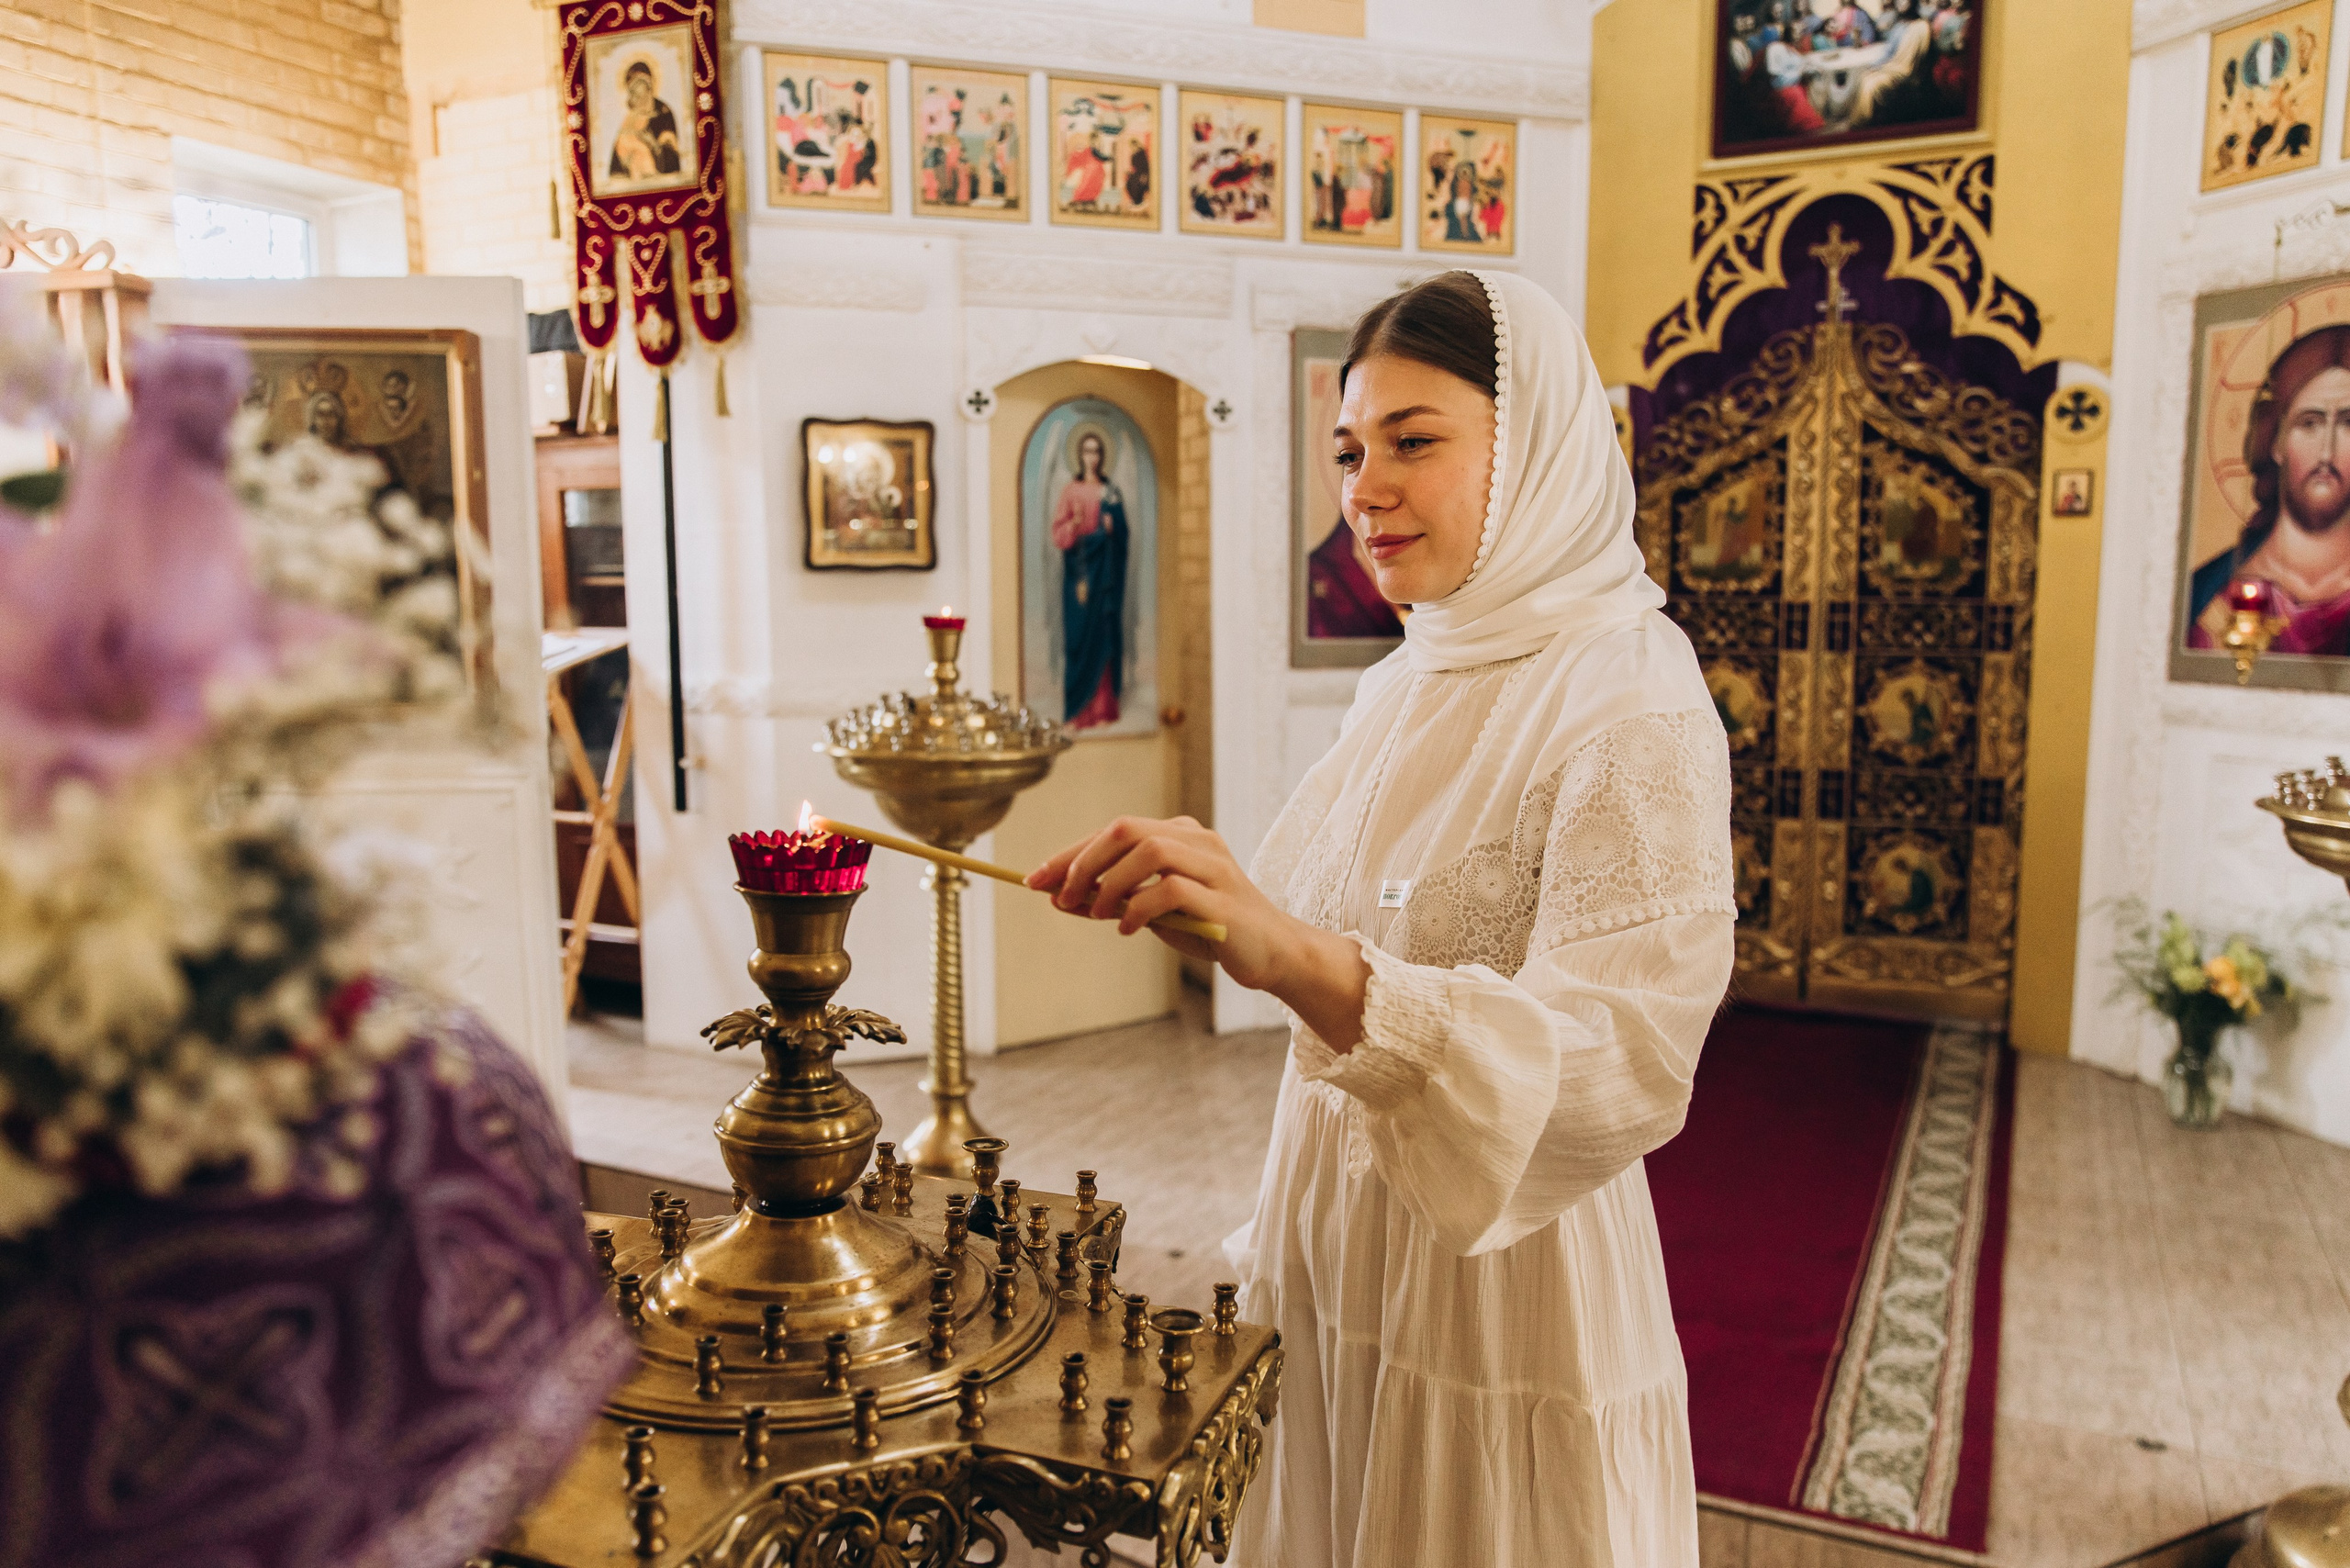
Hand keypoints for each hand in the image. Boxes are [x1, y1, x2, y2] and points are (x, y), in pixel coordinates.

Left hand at [1026, 816, 1369, 1047]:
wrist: (1271, 954)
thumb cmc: (1210, 930)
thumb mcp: (1153, 913)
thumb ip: (1113, 900)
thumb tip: (1058, 897)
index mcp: (1180, 835)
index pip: (1114, 831)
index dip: (1070, 853)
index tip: (1034, 879)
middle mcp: (1197, 840)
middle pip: (1126, 829)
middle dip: (1082, 861)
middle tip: (1058, 896)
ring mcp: (1213, 866)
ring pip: (1149, 850)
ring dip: (1110, 883)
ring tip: (1096, 914)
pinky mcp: (1223, 899)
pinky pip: (1171, 889)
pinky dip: (1139, 907)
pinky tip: (1127, 928)